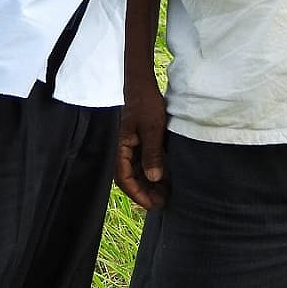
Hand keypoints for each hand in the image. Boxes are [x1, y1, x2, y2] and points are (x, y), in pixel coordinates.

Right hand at [116, 80, 167, 210]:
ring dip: (150, 183)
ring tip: (167, 192)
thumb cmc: (144, 102)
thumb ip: (152, 153)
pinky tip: (165, 176)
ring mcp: (128, 146)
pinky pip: (142, 161)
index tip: (153, 205)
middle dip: (146, 192)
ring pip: (137, 171)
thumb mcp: (152, 128)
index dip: (139, 194)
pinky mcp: (136, 141)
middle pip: (130, 178)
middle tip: (164, 202)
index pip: (125, 179)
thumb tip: (154, 178)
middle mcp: (121, 150)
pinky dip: (152, 170)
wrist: (141, 82)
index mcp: (119, 148)